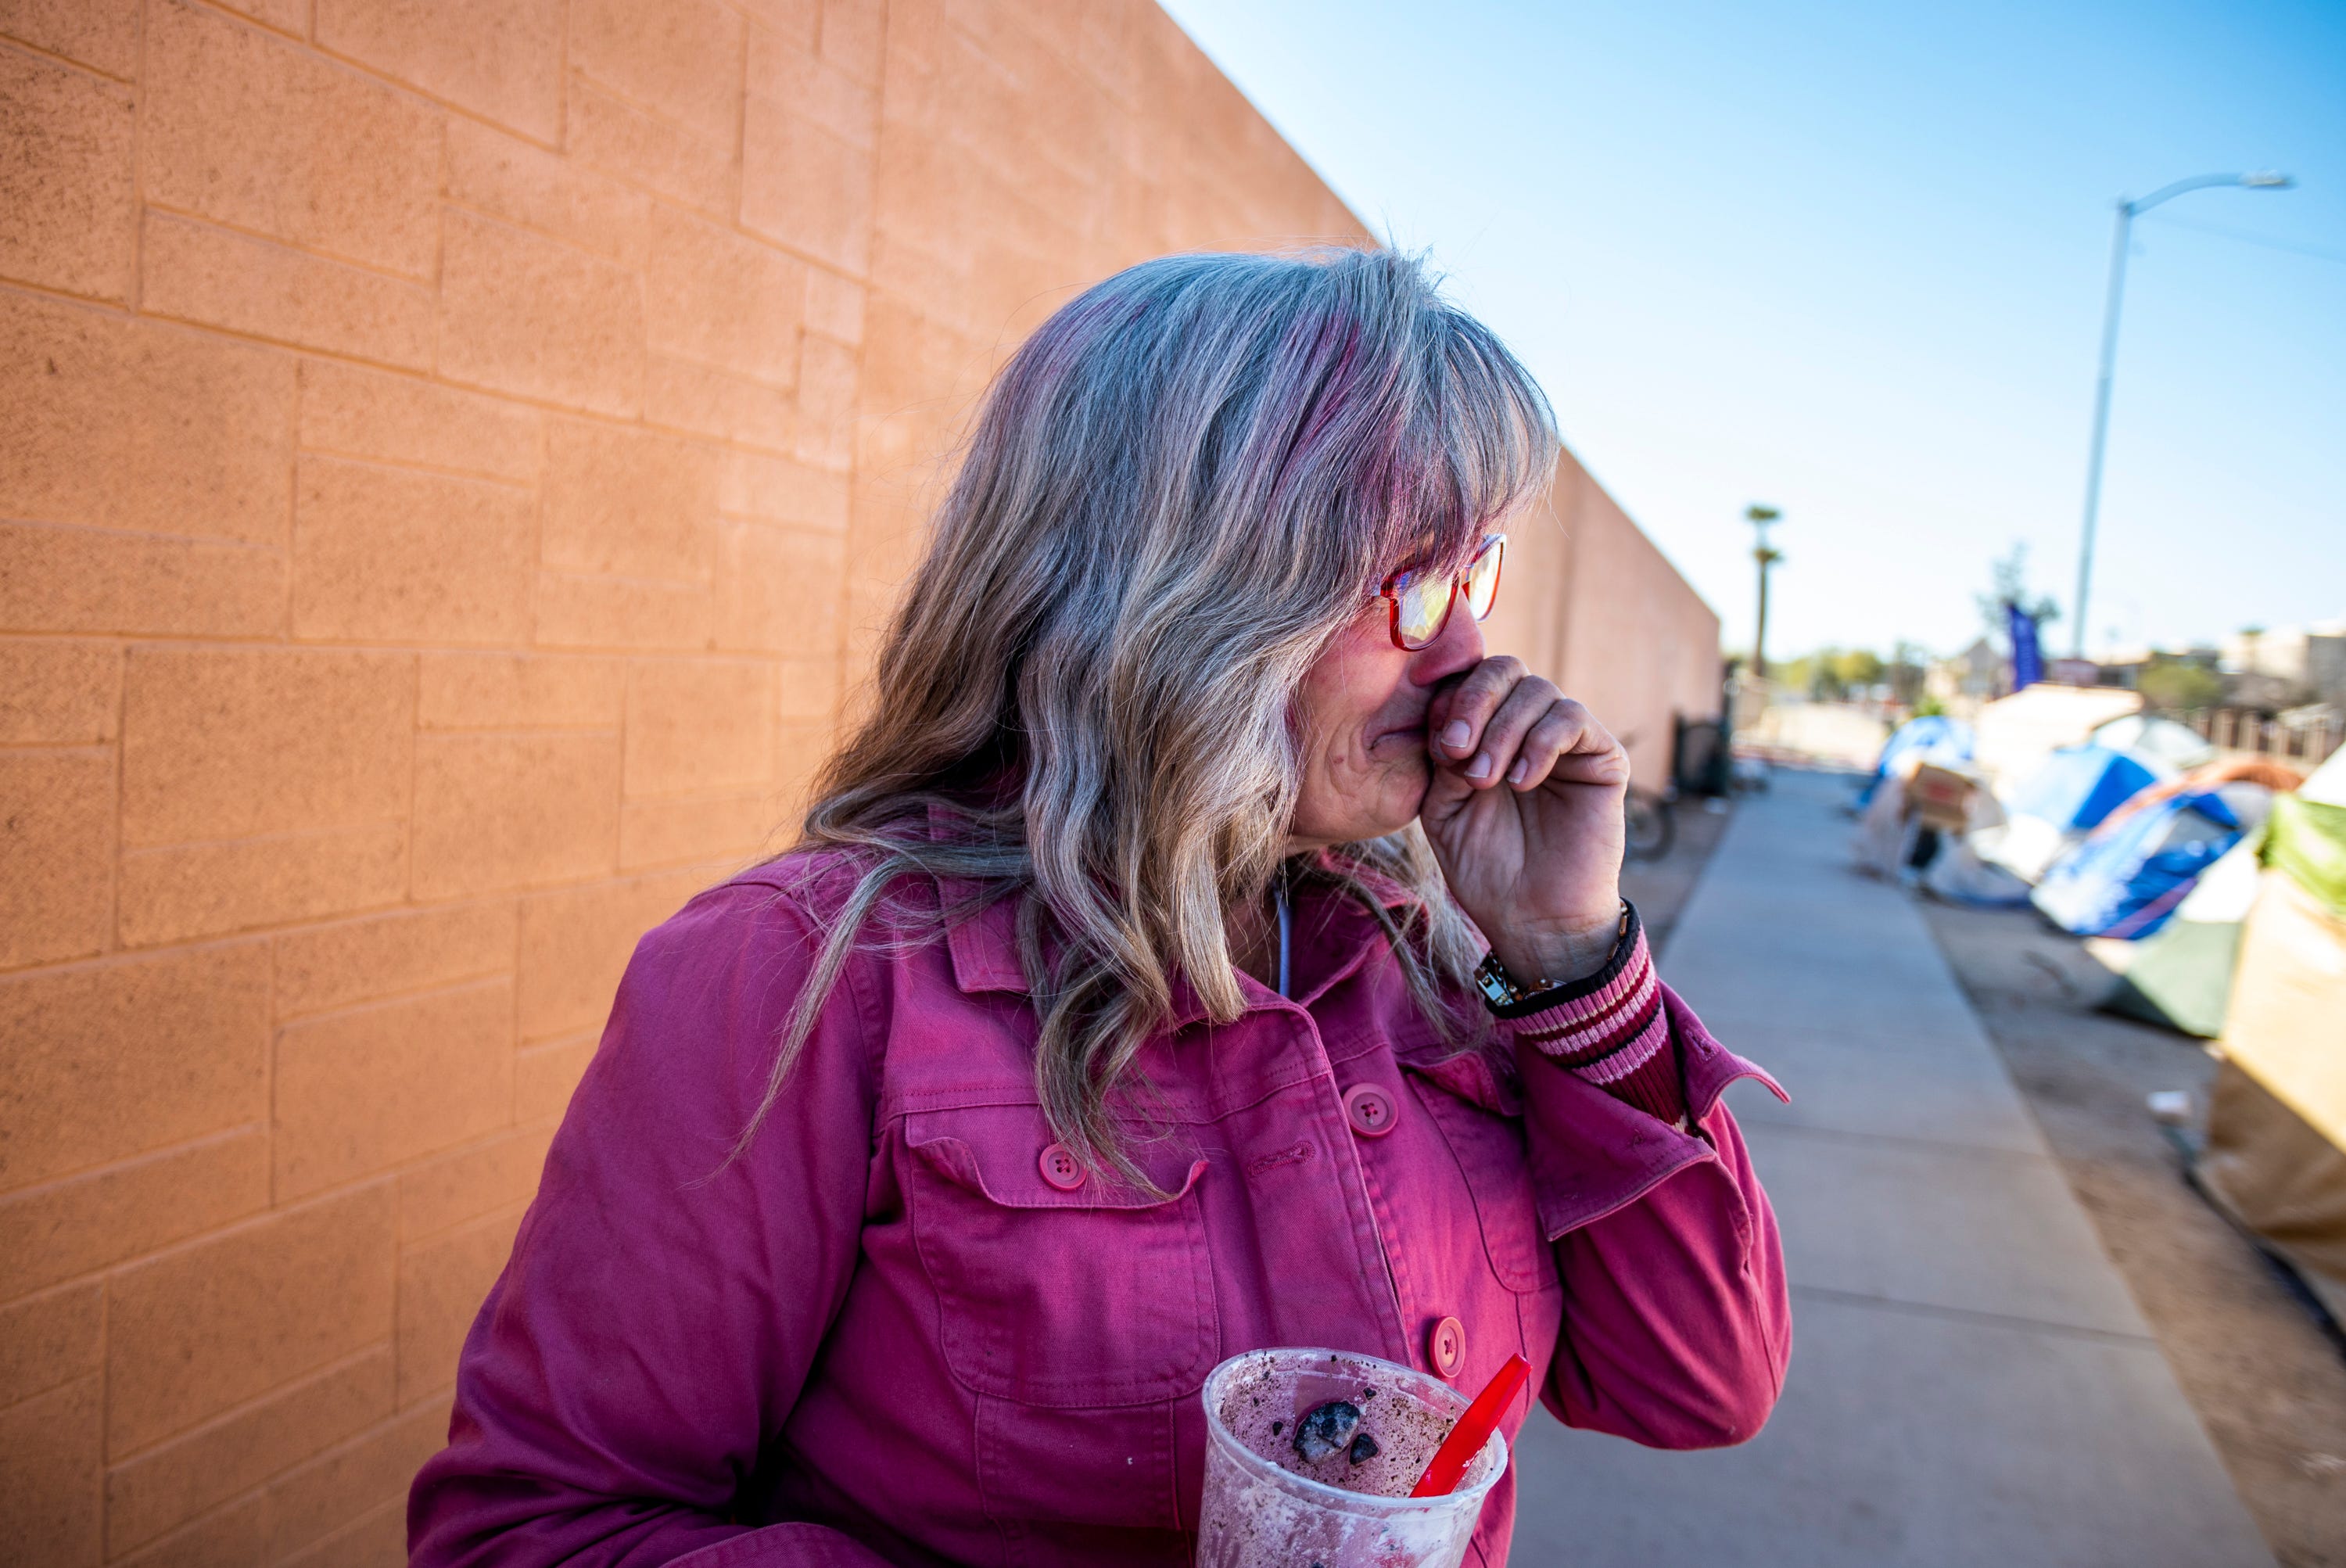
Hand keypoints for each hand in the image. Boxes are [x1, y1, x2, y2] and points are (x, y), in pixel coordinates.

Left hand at [1417, 657, 1630, 985]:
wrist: (1532, 917)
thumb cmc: (1485, 867)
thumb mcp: (1444, 809)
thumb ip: (1442, 760)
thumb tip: (1447, 717)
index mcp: (1485, 732)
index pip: (1469, 680)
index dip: (1450, 698)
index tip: (1439, 744)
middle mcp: (1526, 727)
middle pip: (1505, 669)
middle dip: (1475, 701)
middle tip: (1458, 749)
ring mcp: (1566, 740)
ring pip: (1538, 690)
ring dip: (1504, 730)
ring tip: (1487, 780)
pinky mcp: (1601, 757)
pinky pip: (1573, 719)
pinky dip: (1541, 743)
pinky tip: (1522, 782)